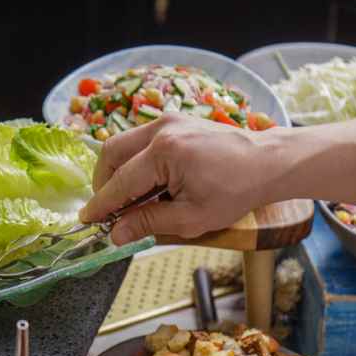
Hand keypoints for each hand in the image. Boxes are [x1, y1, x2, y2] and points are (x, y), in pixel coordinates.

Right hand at [79, 112, 355, 245]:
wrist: (268, 163)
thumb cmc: (237, 191)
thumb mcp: (193, 217)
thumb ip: (150, 223)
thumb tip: (116, 234)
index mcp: (165, 153)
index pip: (120, 183)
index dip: (101, 206)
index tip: (87, 222)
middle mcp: (161, 129)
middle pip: (111, 154)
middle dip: (104, 185)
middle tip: (108, 213)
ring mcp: (167, 121)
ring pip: (122, 145)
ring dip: (117, 173)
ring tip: (128, 202)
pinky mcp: (175, 120)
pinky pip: (140, 141)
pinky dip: (133, 162)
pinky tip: (146, 186)